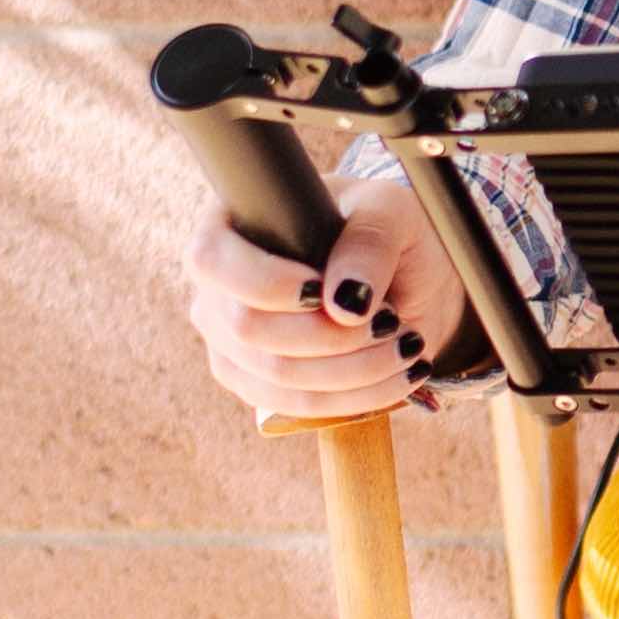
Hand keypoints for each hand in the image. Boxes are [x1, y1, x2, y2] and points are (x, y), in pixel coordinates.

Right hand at [183, 182, 461, 424]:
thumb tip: (343, 304)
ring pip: (277, 376)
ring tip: (407, 344)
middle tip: (391, 321)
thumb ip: (368, 245)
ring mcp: (229, 342)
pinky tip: (400, 375)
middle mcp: (216, 287)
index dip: (267, 284)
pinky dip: (356, 396)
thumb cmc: (384, 229)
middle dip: (329, 334)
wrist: (404, 278)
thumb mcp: (389, 212)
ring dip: (354, 369)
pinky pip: (298, 405)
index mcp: (227, 224)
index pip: (212, 260)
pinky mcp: (258, 384)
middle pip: (247, 328)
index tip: (327, 291)